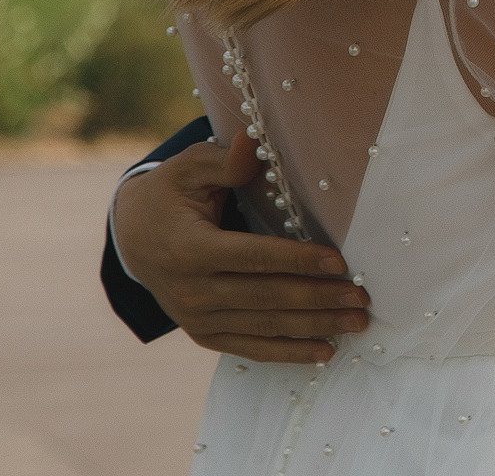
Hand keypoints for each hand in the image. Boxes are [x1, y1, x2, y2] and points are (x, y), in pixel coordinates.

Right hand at [111, 130, 369, 361]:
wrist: (132, 239)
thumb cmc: (171, 195)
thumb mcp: (189, 169)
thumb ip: (223, 161)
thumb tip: (250, 142)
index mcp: (190, 249)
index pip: (253, 257)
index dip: (297, 260)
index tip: (339, 262)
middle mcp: (192, 291)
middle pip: (266, 297)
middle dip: (318, 298)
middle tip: (362, 296)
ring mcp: (196, 319)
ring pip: (265, 326)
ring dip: (314, 327)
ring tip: (357, 322)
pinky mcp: (203, 335)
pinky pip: (251, 348)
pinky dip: (288, 353)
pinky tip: (325, 352)